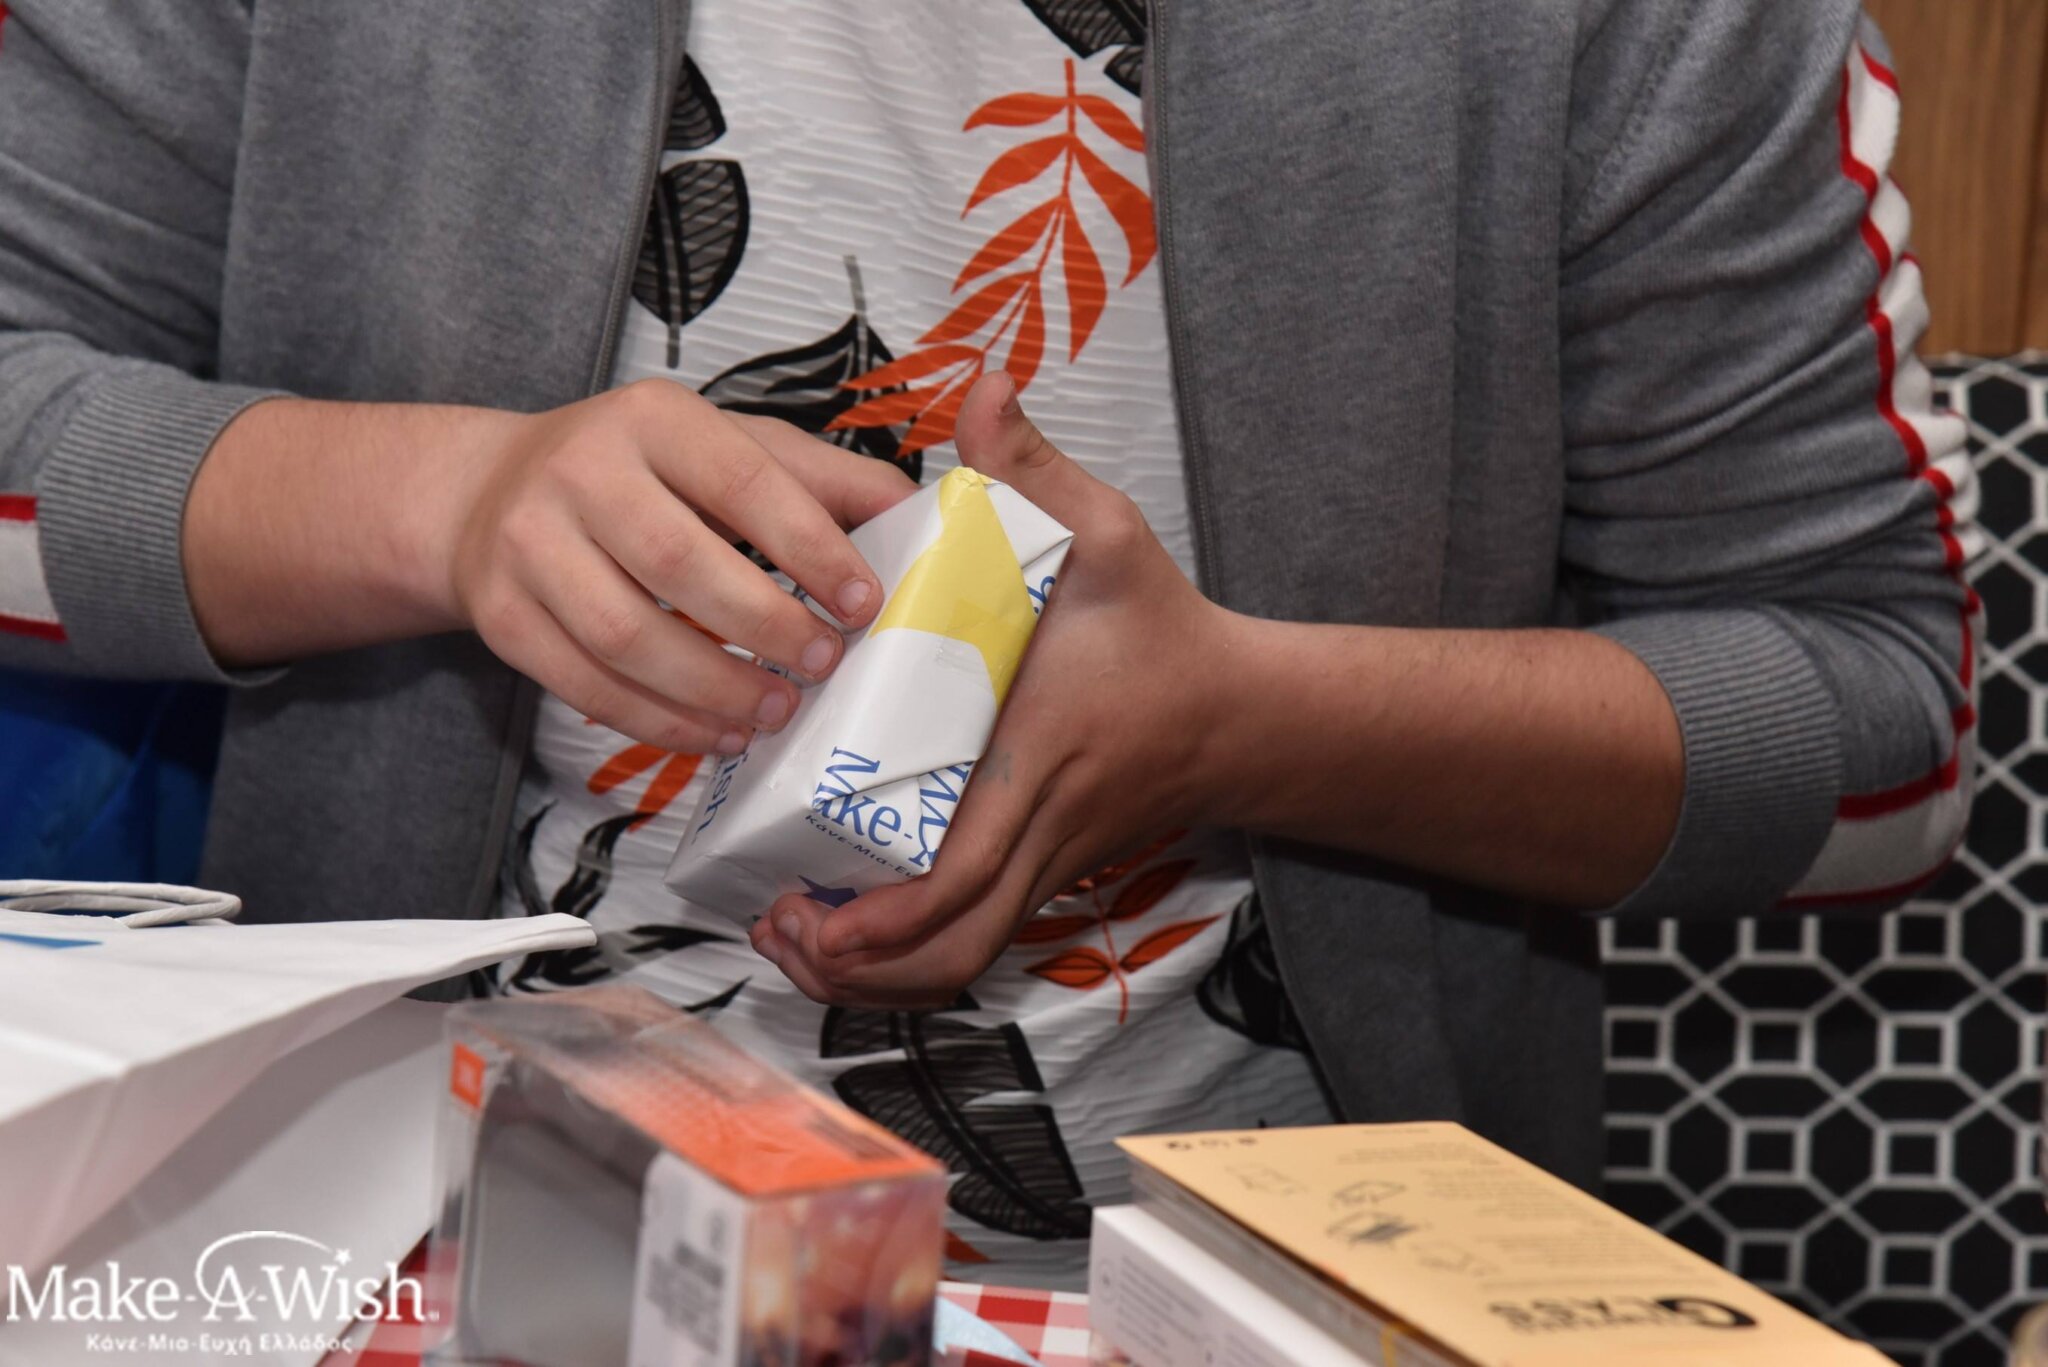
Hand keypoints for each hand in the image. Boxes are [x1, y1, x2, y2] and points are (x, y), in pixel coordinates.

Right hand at [443, 380, 914, 753]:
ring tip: (775, 713)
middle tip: (823, 666)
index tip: (863, 603)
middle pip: (680, 564)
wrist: (488, 492)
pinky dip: (659, 722)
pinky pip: (585, 685)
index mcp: (652, 418)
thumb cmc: (640, 472)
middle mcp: (580, 470)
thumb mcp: (725, 446)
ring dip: (713, 689)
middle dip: (765, 627)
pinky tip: (716, 734)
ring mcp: (528, 544)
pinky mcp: (501, 614)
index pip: (742, 483)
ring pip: (627, 636)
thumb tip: (921, 512)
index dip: (809, 548)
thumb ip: (820, 480)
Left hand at [750, 371, 1239, 1007]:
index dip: (879, 917)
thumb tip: (983, 384)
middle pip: (949, 949)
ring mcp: (1041, 866)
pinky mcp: (1043, 874)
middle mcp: (1035, 833)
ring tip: (795, 942)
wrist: (1240, 713)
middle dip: (855, 969)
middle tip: (776, 933)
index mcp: (1036, 761)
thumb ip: (1034, 464)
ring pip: (959, 961)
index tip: (801, 906)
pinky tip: (849, 923)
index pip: (962, 872)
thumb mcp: (1109, 532)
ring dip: (876, 976)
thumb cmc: (1163, 631)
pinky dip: (908, 954)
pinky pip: (973, 939)